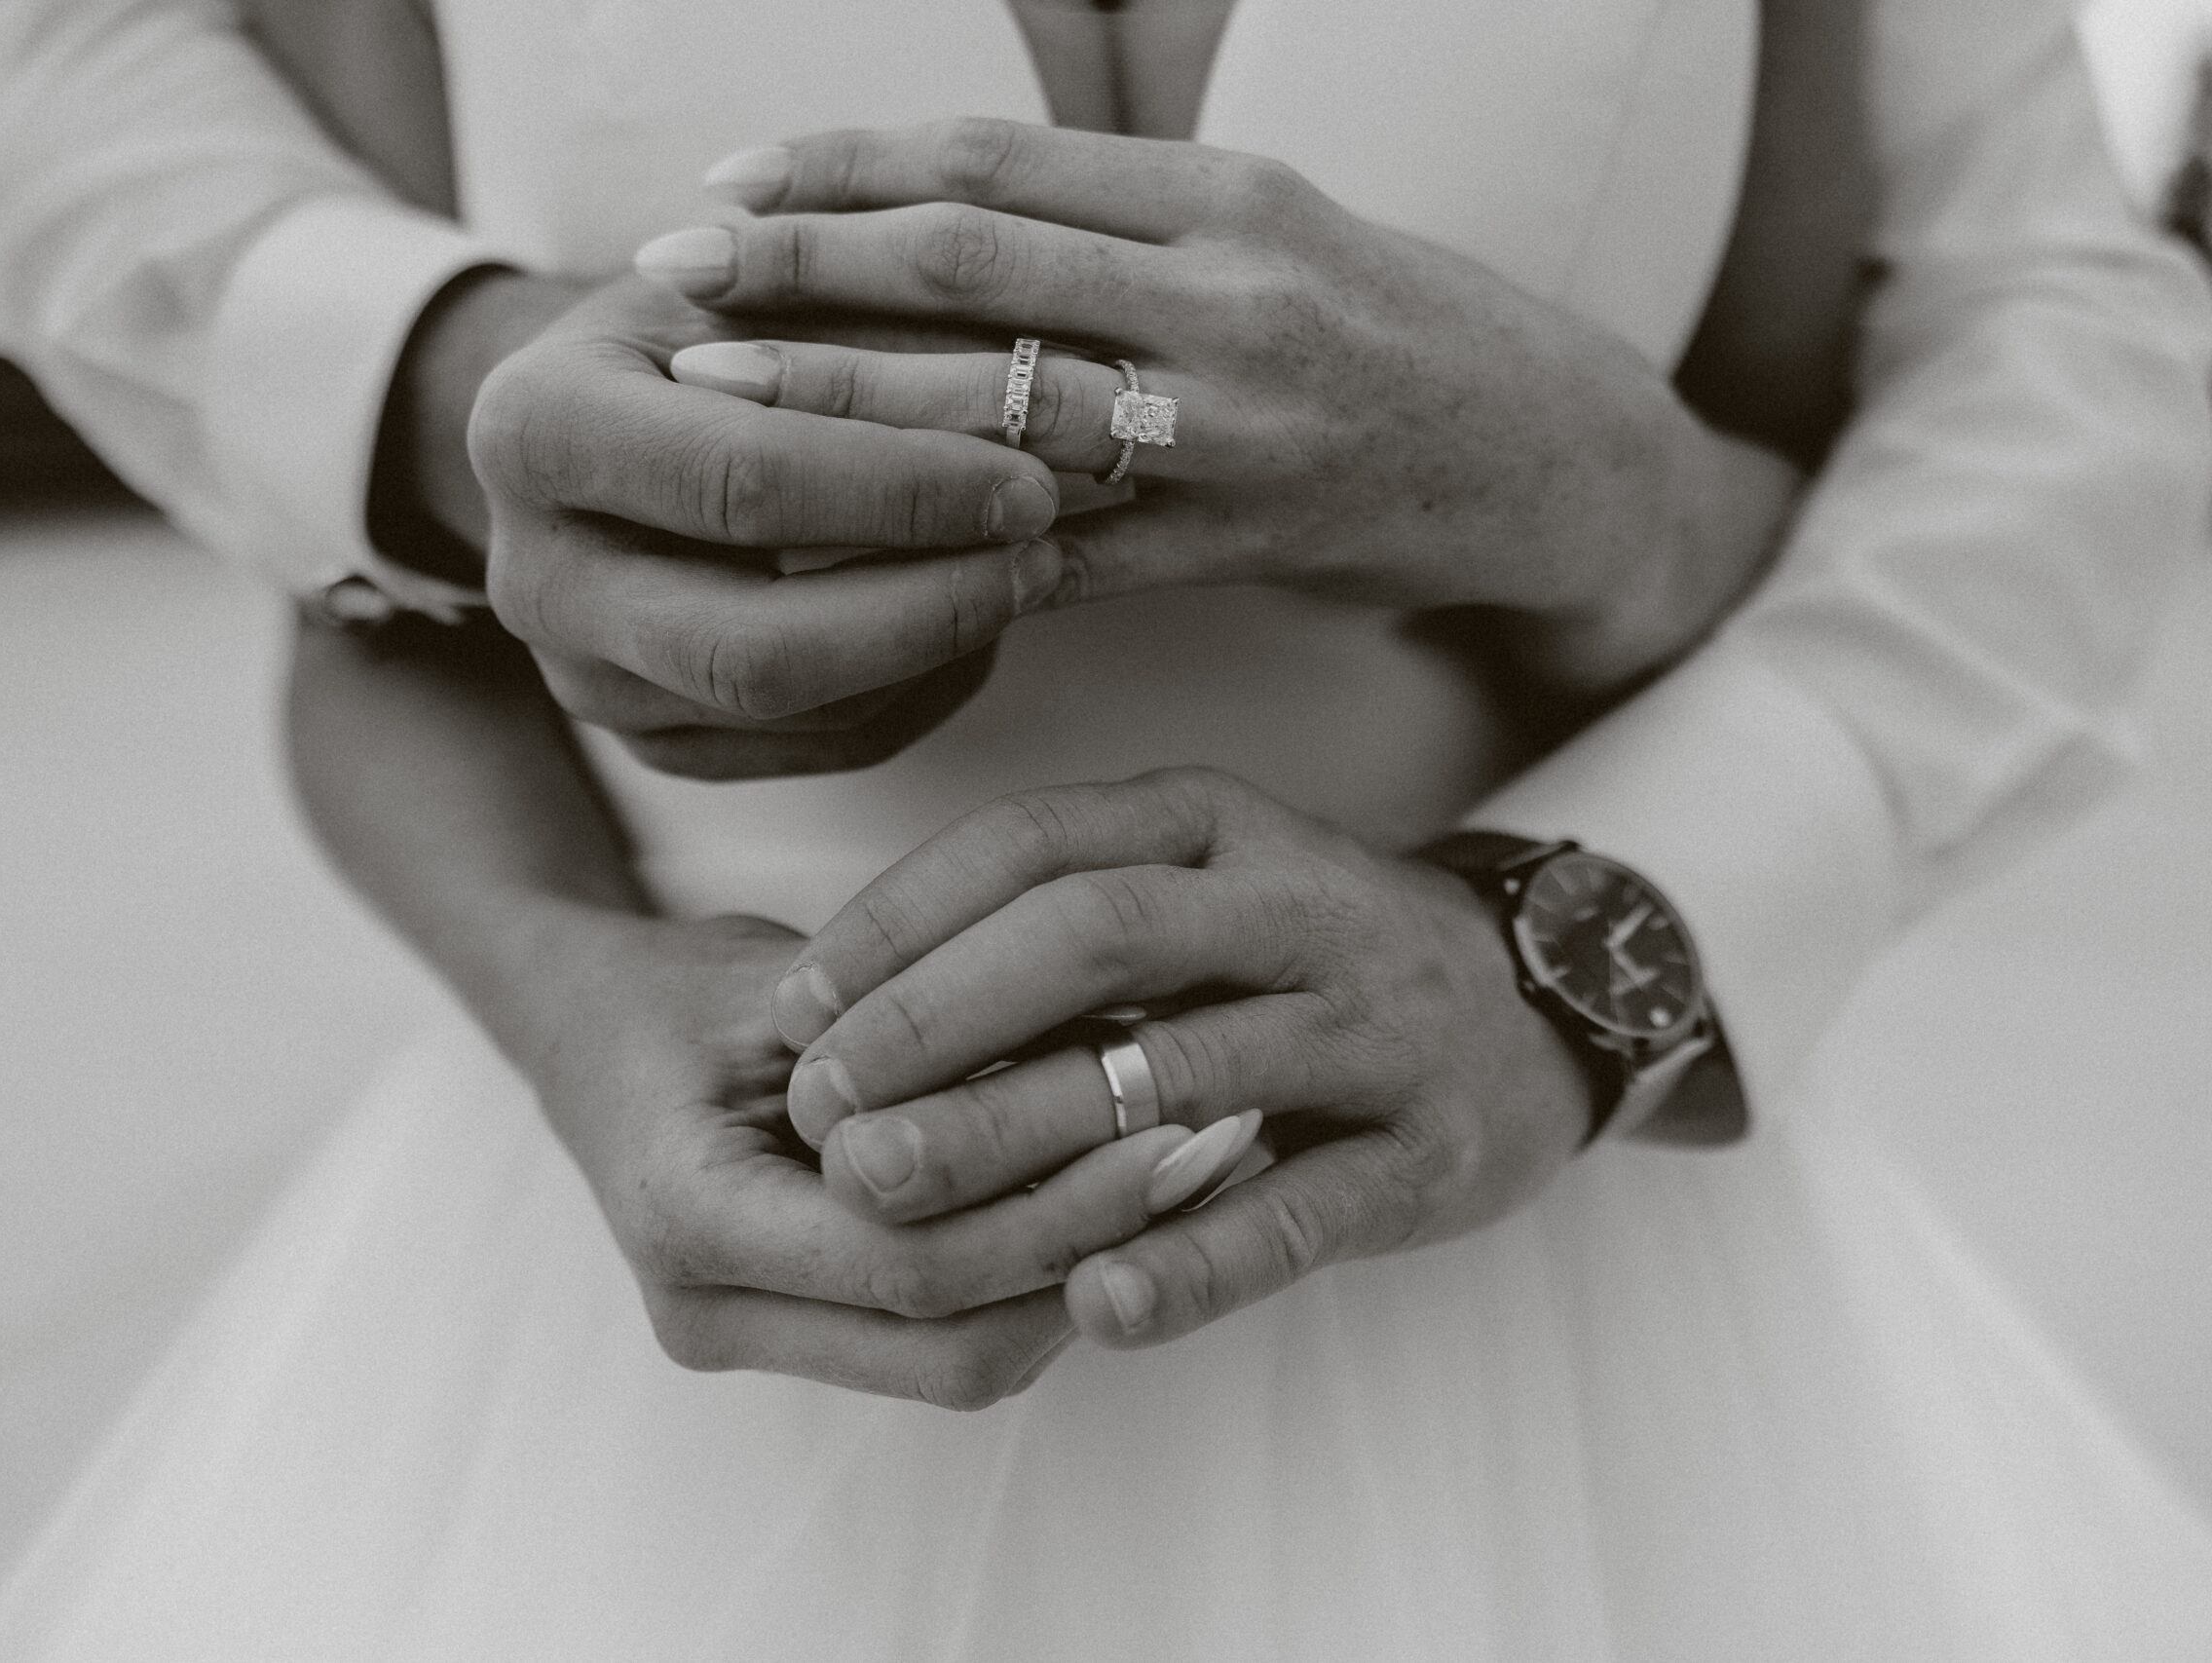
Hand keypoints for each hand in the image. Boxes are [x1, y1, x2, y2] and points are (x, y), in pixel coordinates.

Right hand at [450, 274, 1068, 776]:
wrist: (594, 414)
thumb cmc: (695, 323)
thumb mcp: (760, 283)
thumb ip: (876, 329)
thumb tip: (1043, 391)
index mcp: (536, 431)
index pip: (738, 483)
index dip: (901, 490)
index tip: (1030, 475)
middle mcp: (534, 582)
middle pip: (752, 650)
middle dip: (926, 608)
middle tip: (1043, 552)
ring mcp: (585, 685)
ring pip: (799, 712)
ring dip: (937, 647)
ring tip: (1026, 568)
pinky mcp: (655, 748)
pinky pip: (819, 747)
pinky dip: (920, 685)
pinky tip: (972, 613)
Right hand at [480, 906, 1202, 1404]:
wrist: (583, 1036)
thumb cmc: (677, 991)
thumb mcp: (787, 983)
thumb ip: (921, 1034)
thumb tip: (1105, 1048)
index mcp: (686, 1216)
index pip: (907, 1261)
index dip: (1050, 1210)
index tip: (1159, 1128)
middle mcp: (708, 1311)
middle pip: (951, 1342)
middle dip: (1090, 1258)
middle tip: (1205, 1162)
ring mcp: (750, 1340)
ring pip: (964, 1360)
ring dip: (1081, 1279)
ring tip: (1186, 1180)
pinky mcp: (802, 1339)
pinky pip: (945, 1339)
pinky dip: (1039, 1279)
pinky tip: (1119, 1199)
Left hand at [645, 119, 1799, 697]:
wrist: (1558, 462)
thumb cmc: (1400, 329)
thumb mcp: (1274, 227)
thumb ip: (1116, 215)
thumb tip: (932, 207)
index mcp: (1225, 196)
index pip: (994, 161)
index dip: (842, 165)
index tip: (725, 183)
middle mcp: (1225, 296)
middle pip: (969, 263)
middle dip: (798, 268)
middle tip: (666, 278)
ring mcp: (1231, 427)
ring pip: (994, 406)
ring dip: (833, 407)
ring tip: (709, 402)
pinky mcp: (1233, 545)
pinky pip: (1054, 552)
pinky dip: (931, 553)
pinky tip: (827, 564)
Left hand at [766, 767, 1593, 1349]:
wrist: (1544, 1003)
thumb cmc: (1304, 955)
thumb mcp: (1198, 889)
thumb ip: (1057, 930)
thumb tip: (841, 1012)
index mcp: (1218, 822)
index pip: (1034, 842)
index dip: (899, 920)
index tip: (788, 1006)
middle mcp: (1297, 900)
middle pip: (1097, 933)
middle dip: (936, 1016)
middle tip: (818, 1107)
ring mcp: (1376, 1022)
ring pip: (1188, 1068)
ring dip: (1022, 1131)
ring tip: (891, 1194)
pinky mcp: (1435, 1148)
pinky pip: (1304, 1208)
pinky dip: (1196, 1259)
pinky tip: (1091, 1305)